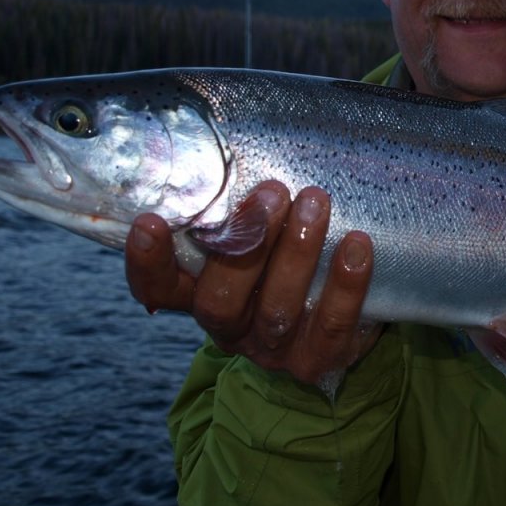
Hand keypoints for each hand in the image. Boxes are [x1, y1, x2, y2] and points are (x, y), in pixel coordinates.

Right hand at [124, 181, 381, 381]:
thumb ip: (239, 213)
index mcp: (201, 295)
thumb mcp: (256, 240)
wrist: (342, 323)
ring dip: (296, 253)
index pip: (159, 287)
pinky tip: (357, 244)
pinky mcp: (322, 360)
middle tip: (272, 192)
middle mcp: (231, 327)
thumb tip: (237, 145)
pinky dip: (346, 283)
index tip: (150, 221)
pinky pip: (332, 324)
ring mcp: (275, 349)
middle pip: (219, 301)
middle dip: (246, 243)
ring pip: (277, 310)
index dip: (148, 262)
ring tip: (315, 201)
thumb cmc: (287, 261)